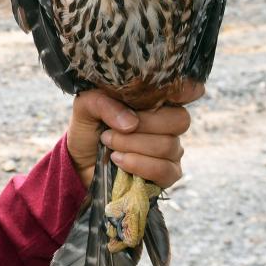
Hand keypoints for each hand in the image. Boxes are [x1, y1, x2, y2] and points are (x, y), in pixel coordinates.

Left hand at [66, 83, 203, 188]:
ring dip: (132, 145)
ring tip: (109, 144)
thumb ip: (102, 103)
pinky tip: (119, 160)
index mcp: (155, 101)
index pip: (183, 92)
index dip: (183, 91)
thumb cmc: (90, 128)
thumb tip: (131, 122)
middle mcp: (169, 124)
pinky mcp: (168, 174)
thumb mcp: (86, 108)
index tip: (173, 93)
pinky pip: (165, 170)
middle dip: (143, 125)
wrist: (81, 161)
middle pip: (179, 120)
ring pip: (169, 145)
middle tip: (110, 131)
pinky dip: (139, 165)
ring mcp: (172, 150)